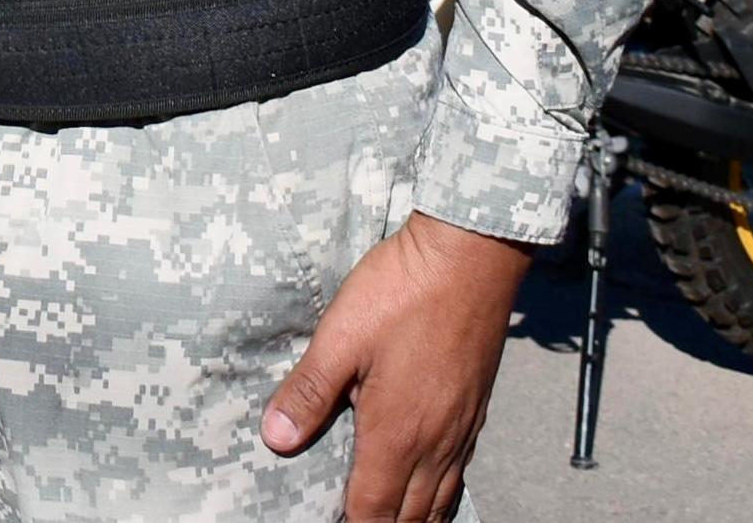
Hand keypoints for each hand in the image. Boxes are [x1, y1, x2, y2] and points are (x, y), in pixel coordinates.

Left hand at [261, 211, 533, 522]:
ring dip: (415, 518)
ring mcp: (461, 427)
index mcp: (397, 432)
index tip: (329, 522)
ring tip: (392, 520)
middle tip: (355, 521)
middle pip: (411, 515)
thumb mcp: (341, 336)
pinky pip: (460, 470)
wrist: (471, 257)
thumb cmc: (403, 292)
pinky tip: (430, 483)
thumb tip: (276, 438)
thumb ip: (309, 391)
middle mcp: (435, 441)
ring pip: (441, 498)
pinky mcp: (476, 407)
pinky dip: (441, 491)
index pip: (374, 509)